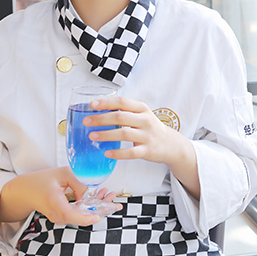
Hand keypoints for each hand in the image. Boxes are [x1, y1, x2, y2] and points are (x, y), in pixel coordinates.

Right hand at [0, 166, 120, 225]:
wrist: (24, 191)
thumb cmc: (42, 180)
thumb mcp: (62, 173)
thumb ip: (77, 183)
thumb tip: (87, 195)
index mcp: (53, 200)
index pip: (69, 215)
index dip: (84, 218)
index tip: (97, 217)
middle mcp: (55, 212)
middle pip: (79, 218)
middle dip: (99, 209)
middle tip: (115, 200)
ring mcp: (57, 217)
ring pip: (80, 216)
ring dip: (96, 206)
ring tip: (110, 194)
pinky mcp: (60, 216)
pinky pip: (76, 214)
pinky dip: (89, 207)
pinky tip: (100, 196)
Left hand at [85, 96, 200, 198]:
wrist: (170, 144)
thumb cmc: (150, 128)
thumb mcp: (142, 115)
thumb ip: (125, 111)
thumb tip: (98, 111)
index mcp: (142, 109)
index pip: (122, 102)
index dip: (106, 102)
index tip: (92, 105)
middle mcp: (145, 120)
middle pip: (120, 117)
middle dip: (101, 119)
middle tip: (86, 121)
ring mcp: (147, 136)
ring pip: (124, 134)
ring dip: (106, 134)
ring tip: (92, 136)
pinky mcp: (147, 150)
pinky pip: (131, 152)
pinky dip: (118, 153)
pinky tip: (107, 153)